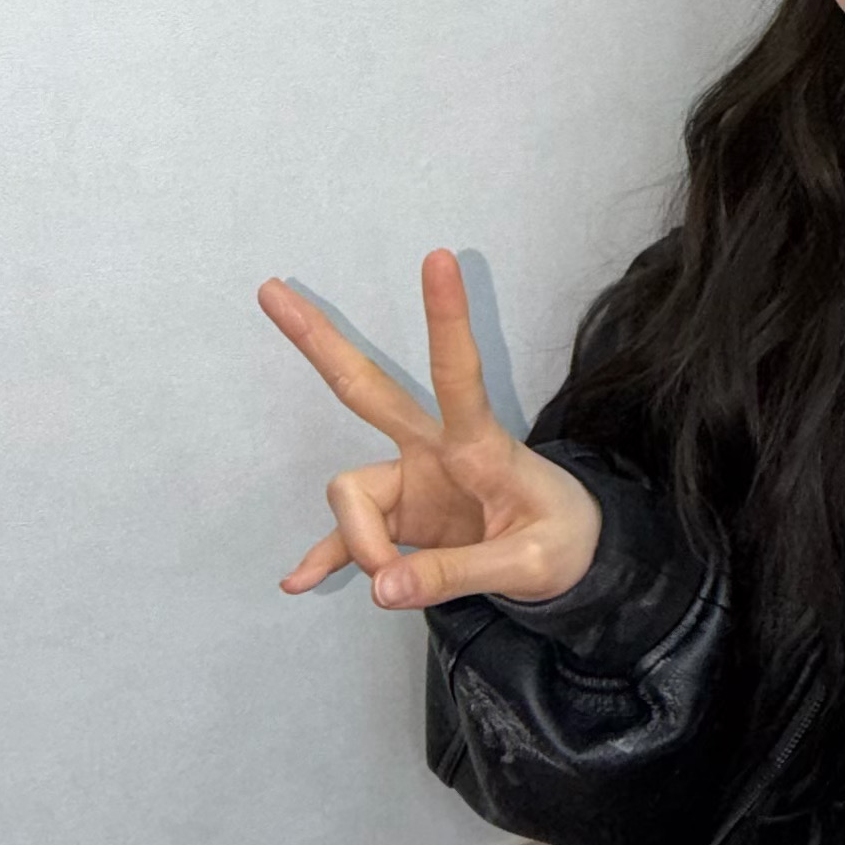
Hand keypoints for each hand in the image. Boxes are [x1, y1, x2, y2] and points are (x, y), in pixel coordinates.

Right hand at [261, 250, 604, 612]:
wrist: (575, 557)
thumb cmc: (563, 541)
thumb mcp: (529, 565)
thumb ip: (455, 574)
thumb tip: (381, 587)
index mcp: (479, 446)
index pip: (457, 373)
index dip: (446, 318)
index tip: (439, 257)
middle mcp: (435, 450)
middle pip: (363, 387)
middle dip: (318, 341)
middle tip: (270, 290)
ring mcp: (410, 482)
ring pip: (350, 494)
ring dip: (361, 543)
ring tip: (394, 586)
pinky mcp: (399, 519)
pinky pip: (344, 539)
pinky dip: (325, 559)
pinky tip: (299, 582)